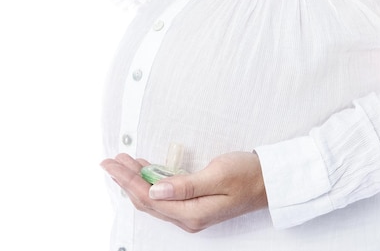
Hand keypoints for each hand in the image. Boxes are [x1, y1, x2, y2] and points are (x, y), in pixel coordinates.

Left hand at [100, 151, 267, 232]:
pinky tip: (145, 170)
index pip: (148, 198)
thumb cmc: (247, 175)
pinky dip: (150, 181)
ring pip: (153, 198)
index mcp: (191, 213)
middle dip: (126, 180)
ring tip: (122, 162)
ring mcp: (191, 212)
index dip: (127, 180)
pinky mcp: (194, 204)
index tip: (112, 164)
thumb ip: (185, 185)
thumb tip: (154, 191)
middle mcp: (188, 217)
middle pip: (146, 200)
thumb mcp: (217, 176)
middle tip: (110, 161)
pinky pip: (164, 195)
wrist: (269, 181)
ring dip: (136, 180)